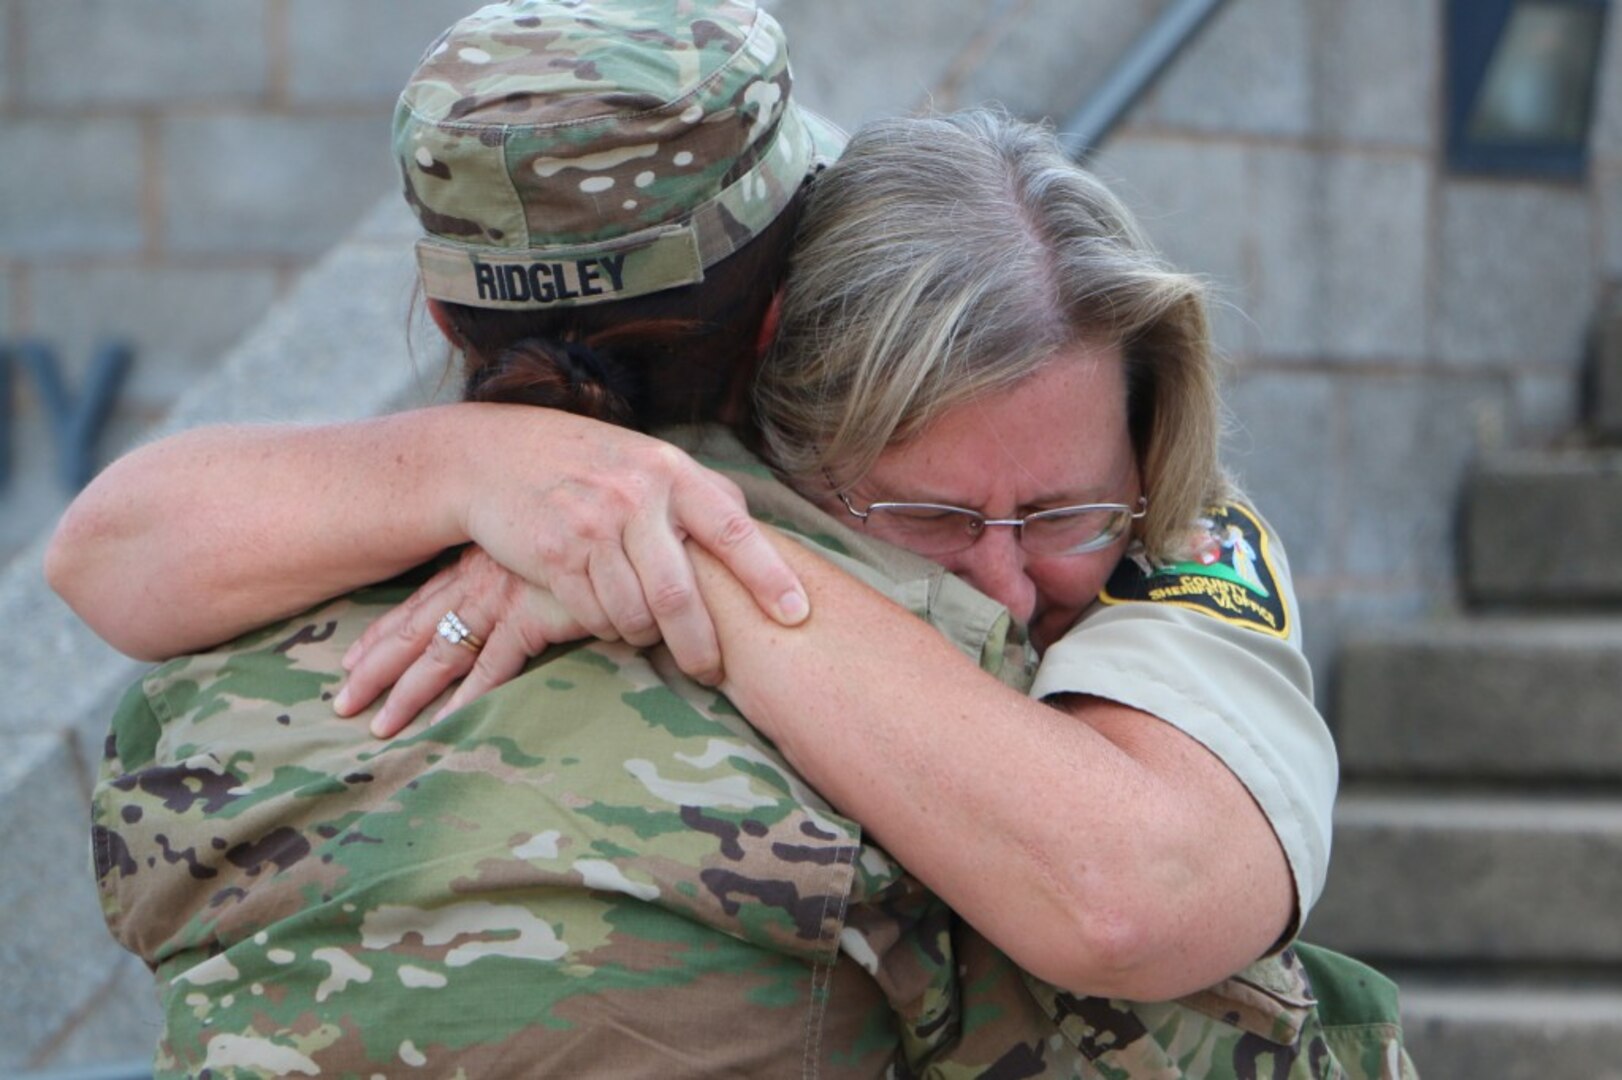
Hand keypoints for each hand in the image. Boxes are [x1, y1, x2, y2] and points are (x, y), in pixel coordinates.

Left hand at [334, 546, 585, 736]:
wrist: (633, 523)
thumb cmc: (602, 532)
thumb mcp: (551, 545)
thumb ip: (532, 568)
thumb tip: (520, 592)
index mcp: (481, 559)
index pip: (422, 601)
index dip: (384, 632)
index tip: (352, 659)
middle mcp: (481, 578)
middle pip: (415, 629)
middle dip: (374, 668)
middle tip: (340, 702)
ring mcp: (502, 596)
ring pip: (440, 653)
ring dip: (407, 693)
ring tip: (380, 728)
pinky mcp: (530, 616)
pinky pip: (490, 668)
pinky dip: (466, 699)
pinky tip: (443, 725)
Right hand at [459, 423, 809, 685]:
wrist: (499, 455)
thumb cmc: (594, 465)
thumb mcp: (652, 463)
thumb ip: (704, 496)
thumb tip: (763, 537)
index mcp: (673, 472)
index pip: (733, 529)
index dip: (769, 576)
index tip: (797, 614)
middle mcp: (636, 496)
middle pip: (679, 595)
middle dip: (701, 646)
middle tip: (712, 673)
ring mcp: (592, 525)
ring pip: (635, 614)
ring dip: (644, 636)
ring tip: (646, 630)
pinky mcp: (553, 554)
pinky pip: (593, 616)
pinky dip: (606, 627)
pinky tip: (605, 612)